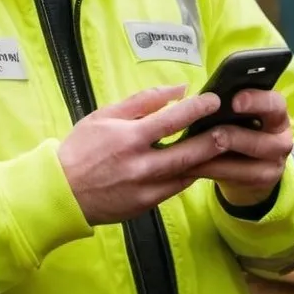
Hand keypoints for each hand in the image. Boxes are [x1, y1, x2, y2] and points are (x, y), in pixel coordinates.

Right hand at [58, 85, 222, 225]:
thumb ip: (143, 100)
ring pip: (187, 174)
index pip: (172, 120)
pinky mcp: (145, 204)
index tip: (215, 101)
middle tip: (233, 129)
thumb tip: (177, 88)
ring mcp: (144, 188)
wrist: (60, 192)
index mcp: (128, 138)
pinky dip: (190, 175)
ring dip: (208, 161)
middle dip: (215, 140)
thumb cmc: (81, 149)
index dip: (197, 108)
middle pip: (188, 152)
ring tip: (225, 148)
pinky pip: (176, 188)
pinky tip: (201, 165)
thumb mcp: (105, 115)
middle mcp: (139, 165)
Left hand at [190, 89, 292, 205]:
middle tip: (214, 134)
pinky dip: (211, 170)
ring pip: (250, 164)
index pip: (275, 104)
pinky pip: (235, 176)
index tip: (234, 101)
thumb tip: (198, 97)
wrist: (246, 167)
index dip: (257, 101)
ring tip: (194, 151)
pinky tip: (190, 165)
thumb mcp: (236, 115)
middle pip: (267, 140)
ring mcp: (275, 164)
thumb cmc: (236, 128)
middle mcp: (282, 139)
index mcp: (276, 114)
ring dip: (219, 156)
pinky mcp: (262, 182)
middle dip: (237, 137)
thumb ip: (225, 105)